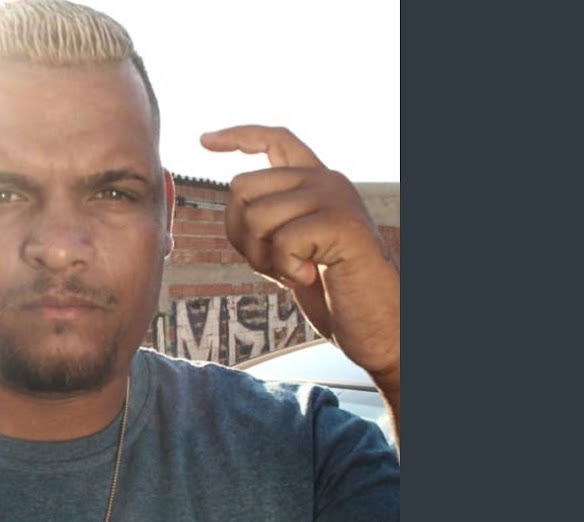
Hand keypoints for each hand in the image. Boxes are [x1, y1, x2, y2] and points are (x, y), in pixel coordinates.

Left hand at [200, 125, 399, 383]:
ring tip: (298, 271)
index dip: (238, 136)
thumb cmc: (331, 292)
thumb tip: (234, 199)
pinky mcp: (340, 221)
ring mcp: (334, 197)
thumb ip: (265, 219)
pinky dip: (287, 271)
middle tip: (275, 263)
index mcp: (314, 182)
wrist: (378, 324)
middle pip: (242, 186)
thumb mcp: (287, 249)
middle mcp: (325, 180)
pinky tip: (312, 276)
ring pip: (255, 216)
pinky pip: (281, 242)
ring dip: (264, 257)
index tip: (205, 140)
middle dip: (242, 235)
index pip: (275, 139)